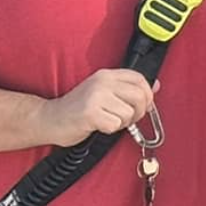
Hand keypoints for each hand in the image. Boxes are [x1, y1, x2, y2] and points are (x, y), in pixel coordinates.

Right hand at [41, 69, 156, 145]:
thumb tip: (156, 86)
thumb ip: (127, 89)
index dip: (147, 95)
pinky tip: (98, 126)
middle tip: (125, 119)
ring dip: (122, 123)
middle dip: (137, 113)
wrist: (49, 119)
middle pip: (140, 97)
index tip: (142, 106)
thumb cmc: (78, 108)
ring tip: (107, 121)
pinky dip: (109, 130)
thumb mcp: (104, 93)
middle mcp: (102, 82)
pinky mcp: (90, 113)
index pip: (140, 79)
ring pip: (128, 113)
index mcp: (107, 75)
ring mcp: (95, 96)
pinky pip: (115, 125)